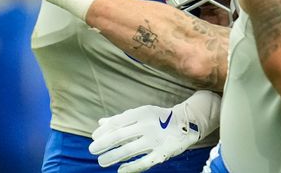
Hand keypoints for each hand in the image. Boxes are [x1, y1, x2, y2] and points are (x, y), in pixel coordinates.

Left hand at [89, 91, 220, 172]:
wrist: (187, 123)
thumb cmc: (159, 118)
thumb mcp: (142, 113)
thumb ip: (121, 119)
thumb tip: (100, 124)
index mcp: (143, 112)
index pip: (117, 123)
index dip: (103, 132)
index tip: (94, 138)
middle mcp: (148, 125)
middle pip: (119, 136)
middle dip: (103, 145)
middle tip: (92, 150)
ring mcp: (155, 140)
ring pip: (128, 151)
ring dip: (112, 157)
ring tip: (102, 161)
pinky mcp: (162, 153)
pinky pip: (143, 163)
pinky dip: (130, 168)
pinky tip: (120, 170)